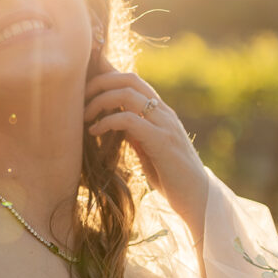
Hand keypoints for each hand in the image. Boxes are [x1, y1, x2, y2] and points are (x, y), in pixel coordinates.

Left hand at [84, 56, 208, 238]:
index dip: (107, 78)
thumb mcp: (150, 152)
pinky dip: (107, 121)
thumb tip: (119, 123)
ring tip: (84, 117)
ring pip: (127, 94)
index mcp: (162, 113)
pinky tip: (94, 132)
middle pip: (129, 78)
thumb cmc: (173, 179)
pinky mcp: (162, 141)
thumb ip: (138, 135)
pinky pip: (129, 120)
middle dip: (99, 83)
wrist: (198, 200)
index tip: (86, 91)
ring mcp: (165, 125)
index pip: (133, 81)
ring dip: (100, 101)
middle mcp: (165, 113)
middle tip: (80, 100)